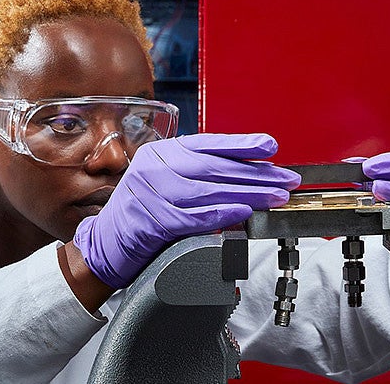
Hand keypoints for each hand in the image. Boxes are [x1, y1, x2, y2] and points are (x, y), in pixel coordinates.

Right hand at [73, 133, 301, 288]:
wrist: (103, 246)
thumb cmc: (141, 215)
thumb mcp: (166, 183)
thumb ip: (198, 175)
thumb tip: (247, 175)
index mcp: (160, 153)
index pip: (207, 144)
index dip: (241, 145)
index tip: (271, 147)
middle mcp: (153, 167)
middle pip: (214, 167)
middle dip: (255, 173)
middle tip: (285, 180)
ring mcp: (150, 194)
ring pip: (209, 191)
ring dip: (247, 194)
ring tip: (275, 197)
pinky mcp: (151, 222)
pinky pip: (194, 217)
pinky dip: (221, 213)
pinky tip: (243, 212)